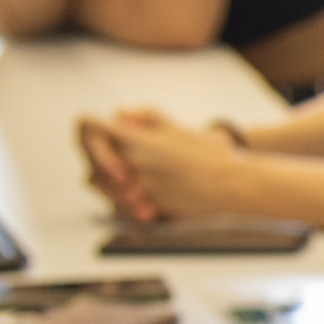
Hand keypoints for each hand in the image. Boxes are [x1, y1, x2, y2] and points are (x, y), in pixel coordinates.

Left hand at [78, 107, 239, 223]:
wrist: (234, 186)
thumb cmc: (210, 157)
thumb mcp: (177, 128)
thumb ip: (145, 116)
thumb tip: (119, 113)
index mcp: (136, 139)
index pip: (90, 129)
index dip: (91, 137)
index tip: (104, 146)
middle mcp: (132, 163)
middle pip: (92, 168)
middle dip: (102, 171)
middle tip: (120, 172)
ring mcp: (138, 187)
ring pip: (105, 192)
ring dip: (115, 191)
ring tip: (136, 188)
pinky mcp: (148, 208)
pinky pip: (124, 210)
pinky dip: (132, 208)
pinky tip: (148, 203)